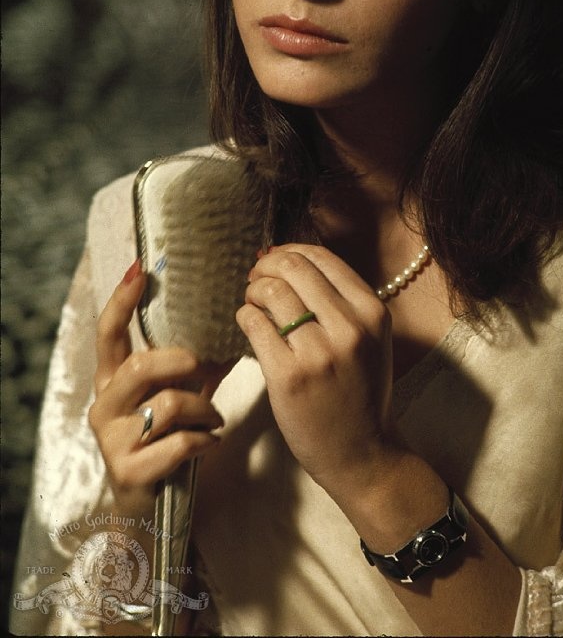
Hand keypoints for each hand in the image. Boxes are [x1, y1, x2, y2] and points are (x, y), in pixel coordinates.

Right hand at [88, 260, 230, 519]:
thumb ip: (198, 365)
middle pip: (140, 366)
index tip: (140, 269)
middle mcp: (104, 406)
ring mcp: (112, 440)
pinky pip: (178, 443)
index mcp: (112, 380)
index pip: (108, 333)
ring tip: (215, 418)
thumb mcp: (181, 396)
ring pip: (167, 404)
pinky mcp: (129, 472)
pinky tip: (212, 442)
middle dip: (182, 363)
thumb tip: (238, 321)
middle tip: (205, 368)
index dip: (121, 301)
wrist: (153, 511)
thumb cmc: (168, 441)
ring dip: (204, 409)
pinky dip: (205, 440)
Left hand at [237, 244, 394, 497]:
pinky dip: (245, 316)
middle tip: (255, 279)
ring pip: (271, 292)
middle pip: (293, 268)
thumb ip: (338, 300)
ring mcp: (319, 353)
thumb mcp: (369, 338)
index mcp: (372, 312)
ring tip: (253, 303)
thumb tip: (285, 258)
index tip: (274, 261)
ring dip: (253, 291)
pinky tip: (249, 324)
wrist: (363, 453)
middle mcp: (350, 328)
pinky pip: (254, 324)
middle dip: (265, 267)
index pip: (321, 257)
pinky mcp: (289, 377)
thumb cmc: (359, 391)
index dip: (288, 251)